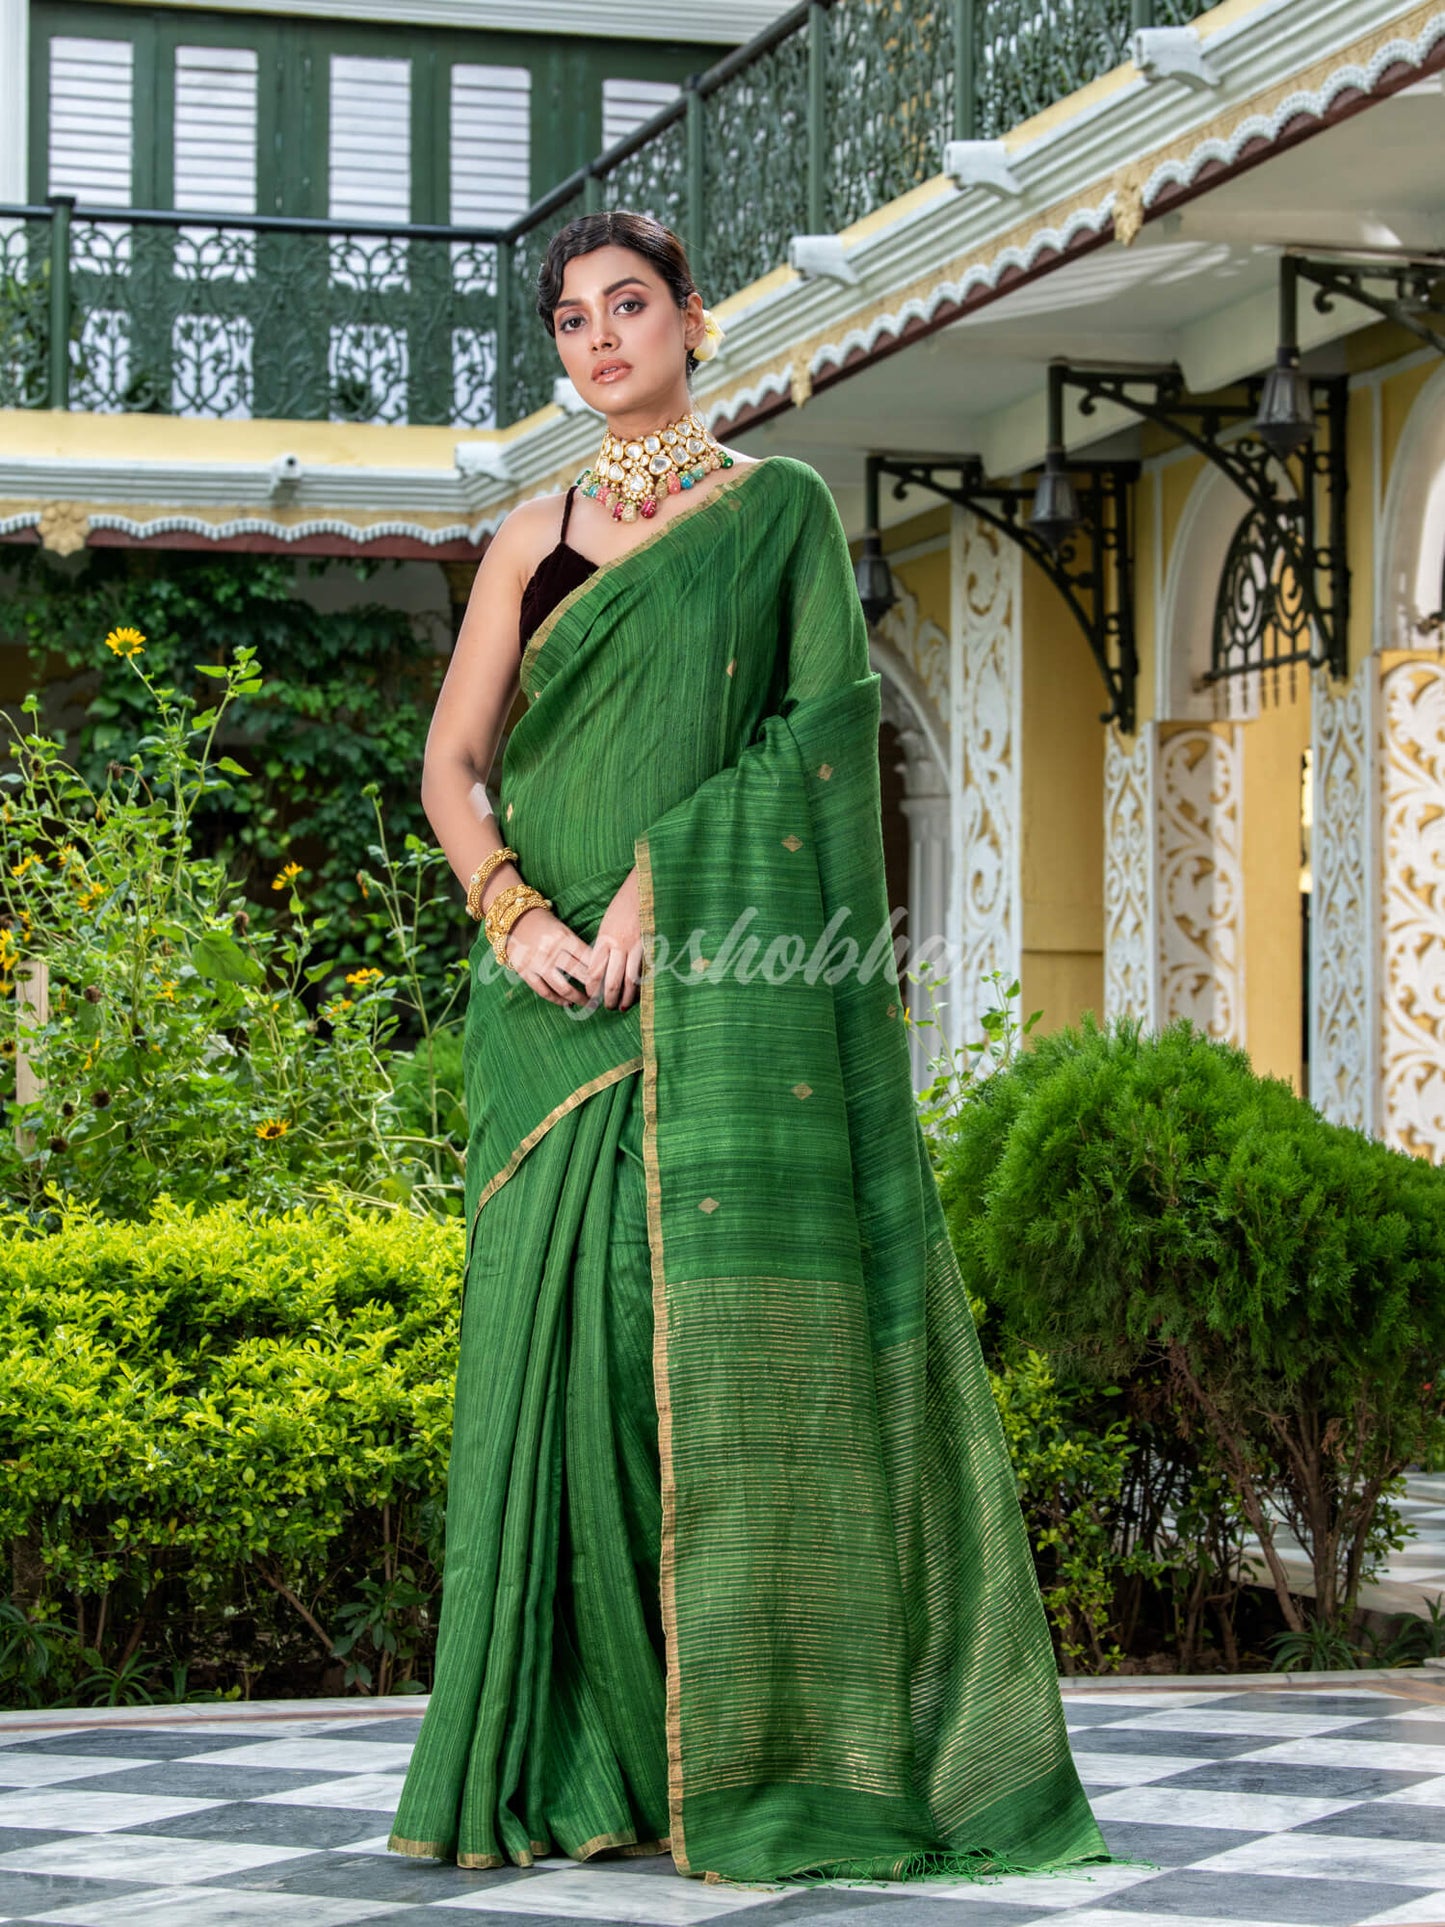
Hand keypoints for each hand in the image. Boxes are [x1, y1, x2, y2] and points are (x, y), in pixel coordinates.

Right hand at [500, 905, 593, 1006]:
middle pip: (579, 974)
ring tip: (588, 1004)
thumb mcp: (564, 930)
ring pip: (563, 988)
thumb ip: (578, 947)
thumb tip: (597, 969)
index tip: (609, 981)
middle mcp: (552, 951)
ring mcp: (538, 963)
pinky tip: (567, 1002)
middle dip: (594, 989)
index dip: (601, 972)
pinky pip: (544, 991)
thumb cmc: (545, 925)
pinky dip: (557, 999)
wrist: (515, 920)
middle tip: (603, 997)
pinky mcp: (526, 972)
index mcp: (565, 938)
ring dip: (579, 998)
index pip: (589, 959)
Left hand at [584, 865, 643, 1010]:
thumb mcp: (608, 923)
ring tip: (622, 1007)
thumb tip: (601, 966)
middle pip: (611, 980)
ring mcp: (637, 946)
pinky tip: (640, 994)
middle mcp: (619, 944)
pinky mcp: (652, 946)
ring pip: (630, 980)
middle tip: (607, 1008)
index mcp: (604, 938)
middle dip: (608, 998)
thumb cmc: (624, 904)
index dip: (592, 988)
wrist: (645, 886)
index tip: (591, 996)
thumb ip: (605, 944)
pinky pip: (646, 971)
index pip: (594, 971)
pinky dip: (642, 986)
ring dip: (626, 997)